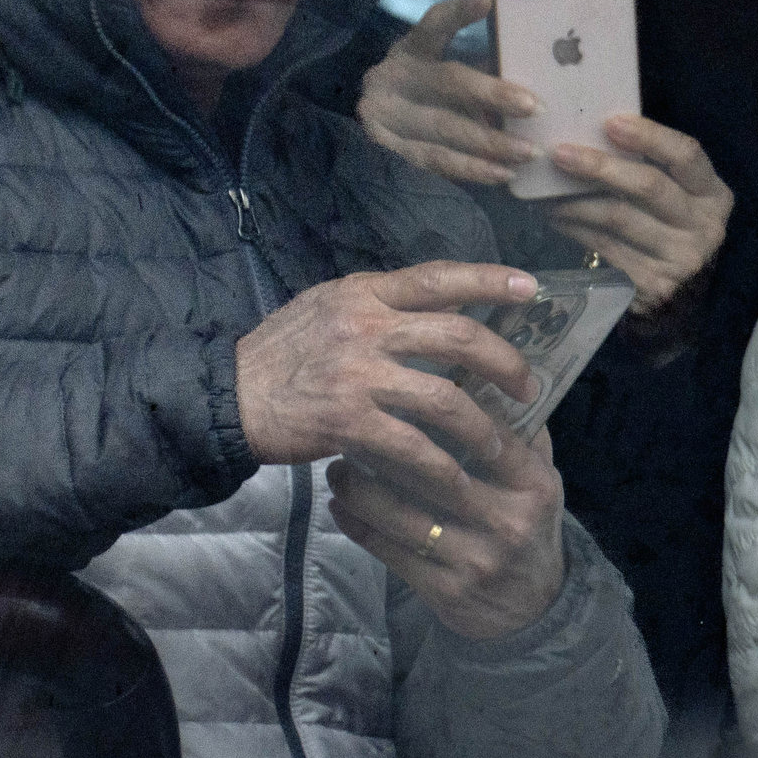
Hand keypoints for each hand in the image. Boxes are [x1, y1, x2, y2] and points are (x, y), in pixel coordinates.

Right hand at [235, 262, 540, 483]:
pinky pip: (412, 447)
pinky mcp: (347, 422)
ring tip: (502, 445)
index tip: (530, 288)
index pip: (437, 277)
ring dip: (482, 426)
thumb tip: (439, 307)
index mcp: (363, 294)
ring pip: (445, 398)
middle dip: (504, 363)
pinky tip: (456, 480)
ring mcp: (358, 375)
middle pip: (458, 337)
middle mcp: (364, 327)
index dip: (488, 280)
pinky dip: (441, 467)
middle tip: (528, 386)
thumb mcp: (326, 309)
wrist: (227, 396)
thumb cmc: (281, 354)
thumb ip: (378, 306)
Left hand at [326, 417, 570, 640]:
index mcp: (533, 486)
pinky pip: (389, 551)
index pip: (485, 434)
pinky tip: (340, 507)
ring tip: (337, 470)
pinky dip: (358, 525)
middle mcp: (507, 522)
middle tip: (350, 428)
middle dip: (384, 448)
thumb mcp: (539, 480)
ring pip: (402, 516)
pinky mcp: (446, 590)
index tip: (399, 393)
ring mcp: (475, 559)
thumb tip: (477, 374)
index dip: (439, 411)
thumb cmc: (528, 525)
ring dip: (359, 490)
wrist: (534, 606)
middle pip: (433, 473)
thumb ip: (517, 433)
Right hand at [361, 0, 543, 188]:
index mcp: (413, 48)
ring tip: (530, 152)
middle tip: (536, 107)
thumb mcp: (441, 67)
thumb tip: (539, 66)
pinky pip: (436, 161)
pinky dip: (472, 169)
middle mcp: (395, 75)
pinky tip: (503, 175)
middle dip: (494, 95)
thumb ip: (478, 64)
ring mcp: (385, 113)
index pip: (434, 24)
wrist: (376, 119)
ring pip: (444, 128)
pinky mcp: (386, 147)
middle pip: (447, 82)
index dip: (460, 12)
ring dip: (491, 143)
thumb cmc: (426, 91)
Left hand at [545, 116, 731, 320]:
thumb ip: (653, 166)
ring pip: (618, 218)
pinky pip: (604, 247)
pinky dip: (575, 228)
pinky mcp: (652, 284)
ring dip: (575, 201)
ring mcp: (679, 259)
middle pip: (649, 187)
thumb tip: (591, 132)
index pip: (686, 155)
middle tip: (560, 153)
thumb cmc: (671, 225)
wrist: (684, 292)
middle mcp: (704, 227)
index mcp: (713, 195)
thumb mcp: (679, 194)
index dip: (649, 137)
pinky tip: (557, 217)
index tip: (610, 122)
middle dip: (600, 167)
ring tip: (548, 189)